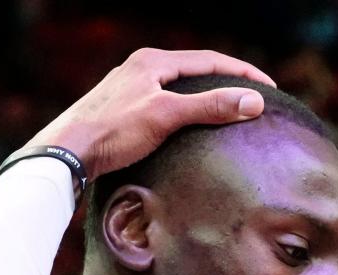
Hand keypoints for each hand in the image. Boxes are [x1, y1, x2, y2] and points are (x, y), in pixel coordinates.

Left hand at [24, 47, 275, 179]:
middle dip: (226, 84)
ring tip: (227, 116)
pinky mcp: (122, 113)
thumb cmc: (113, 132)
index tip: (269, 89)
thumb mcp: (167, 115)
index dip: (242, 73)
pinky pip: (165, 107)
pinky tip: (189, 133)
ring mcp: (130, 90)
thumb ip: (209, 106)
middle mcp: (141, 69)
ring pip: (178, 90)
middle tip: (252, 100)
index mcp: (153, 61)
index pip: (210, 60)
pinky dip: (186, 115)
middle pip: (195, 72)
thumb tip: (252, 101)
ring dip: (205, 99)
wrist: (68, 152)